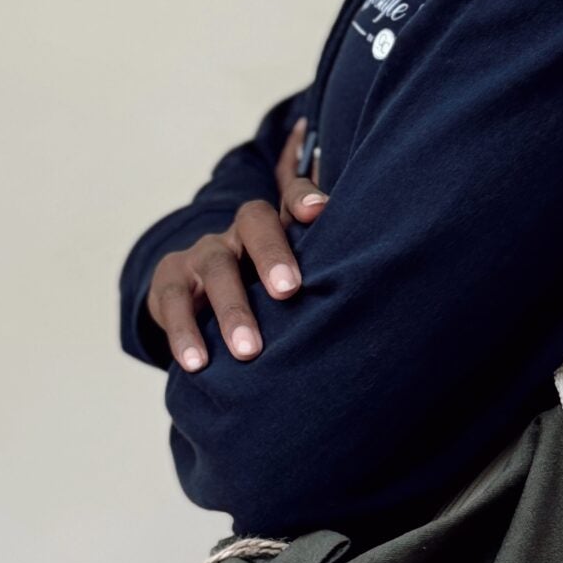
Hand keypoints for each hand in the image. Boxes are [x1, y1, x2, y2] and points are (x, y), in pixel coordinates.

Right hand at [144, 117, 327, 371]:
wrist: (196, 301)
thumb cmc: (265, 294)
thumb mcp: (295, 281)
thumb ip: (332, 278)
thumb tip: (393, 299)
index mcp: (277, 227)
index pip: (290, 199)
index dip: (304, 199)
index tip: (321, 212)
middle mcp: (239, 233)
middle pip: (254, 225)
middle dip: (272, 255)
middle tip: (290, 292)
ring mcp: (202, 254)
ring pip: (216, 268)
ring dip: (232, 309)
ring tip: (249, 351)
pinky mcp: (169, 282)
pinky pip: (172, 302)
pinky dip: (184, 333)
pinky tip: (196, 363)